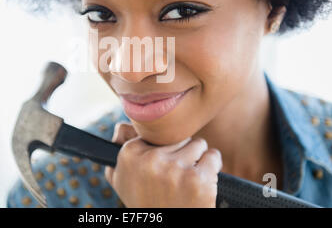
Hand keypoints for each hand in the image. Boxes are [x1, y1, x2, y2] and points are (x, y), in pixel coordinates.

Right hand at [105, 122, 221, 207]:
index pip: (156, 134)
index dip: (162, 150)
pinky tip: (202, 182)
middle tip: (175, 177)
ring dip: (197, 159)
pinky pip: (213, 156)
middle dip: (181, 153)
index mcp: (129, 154)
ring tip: (188, 179)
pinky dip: (212, 167)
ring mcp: (175, 169)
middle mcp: (150, 159)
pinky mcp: (198, 180)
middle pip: (179, 137)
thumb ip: (119, 149)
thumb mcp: (122, 181)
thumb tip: (122, 127)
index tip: (160, 167)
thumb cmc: (145, 204)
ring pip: (198, 144)